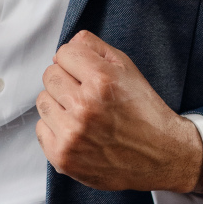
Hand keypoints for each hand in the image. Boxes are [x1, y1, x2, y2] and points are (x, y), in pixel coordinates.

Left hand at [35, 30, 202, 194]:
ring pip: (43, 101)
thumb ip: (95, 48)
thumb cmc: (145, 112)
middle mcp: (85, 106)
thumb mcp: (128, 69)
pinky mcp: (63, 157)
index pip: (63, 53)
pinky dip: (56, 129)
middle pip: (50, 76)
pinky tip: (78, 133)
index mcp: (102, 80)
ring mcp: (72, 134)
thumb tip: (66, 46)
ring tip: (83, 115)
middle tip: (87, 95)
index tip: (86, 73)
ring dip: (59, 105)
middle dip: (67, 81)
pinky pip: (41, 129)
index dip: (76, 62)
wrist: (162, 156)